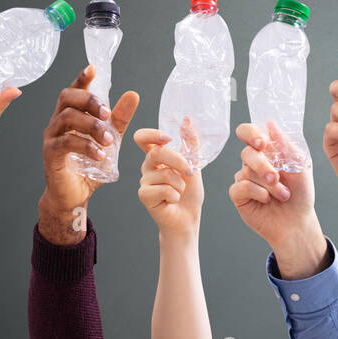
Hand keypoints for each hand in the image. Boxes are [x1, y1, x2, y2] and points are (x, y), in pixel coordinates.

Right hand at [38, 66, 138, 244]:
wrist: (75, 194)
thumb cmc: (90, 165)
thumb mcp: (111, 139)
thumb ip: (120, 119)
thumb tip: (133, 94)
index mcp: (71, 115)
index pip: (73, 91)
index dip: (82, 78)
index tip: (93, 68)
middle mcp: (57, 122)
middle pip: (67, 98)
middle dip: (89, 101)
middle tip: (107, 113)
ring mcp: (51, 137)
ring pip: (67, 118)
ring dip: (91, 126)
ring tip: (109, 140)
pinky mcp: (50, 154)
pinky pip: (65, 143)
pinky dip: (85, 146)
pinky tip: (100, 154)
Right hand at [134, 124, 203, 239]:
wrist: (188, 218)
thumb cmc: (189, 193)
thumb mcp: (194, 165)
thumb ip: (190, 144)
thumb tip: (187, 120)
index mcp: (157, 157)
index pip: (143, 138)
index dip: (152, 135)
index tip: (168, 138)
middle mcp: (147, 167)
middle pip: (157, 153)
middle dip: (178, 161)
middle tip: (190, 173)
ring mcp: (144, 181)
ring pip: (165, 174)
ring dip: (180, 184)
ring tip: (179, 192)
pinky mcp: (144, 195)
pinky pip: (164, 189)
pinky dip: (175, 195)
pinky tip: (172, 201)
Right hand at [230, 122, 325, 279]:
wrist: (297, 221)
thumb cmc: (300, 193)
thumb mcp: (300, 166)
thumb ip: (286, 145)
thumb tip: (271, 124)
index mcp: (267, 151)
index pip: (249, 132)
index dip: (250, 133)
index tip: (262, 142)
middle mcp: (253, 162)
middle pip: (247, 153)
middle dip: (264, 166)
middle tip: (277, 178)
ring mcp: (244, 178)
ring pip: (246, 171)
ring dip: (268, 184)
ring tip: (283, 194)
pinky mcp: (238, 194)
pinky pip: (240, 186)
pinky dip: (257, 192)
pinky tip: (267, 200)